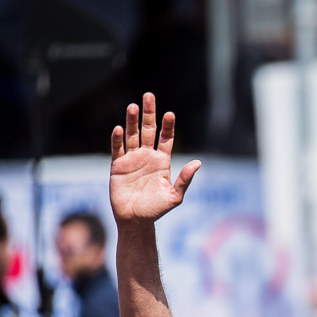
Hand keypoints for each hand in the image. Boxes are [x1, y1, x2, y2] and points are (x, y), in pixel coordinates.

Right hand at [110, 93, 200, 224]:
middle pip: (148, 131)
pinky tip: (119, 128)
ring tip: (133, 106)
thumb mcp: (175, 196)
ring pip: (132, 135)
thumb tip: (198, 163)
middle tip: (149, 96)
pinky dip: (118, 139)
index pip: (166, 139)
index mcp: (162, 162)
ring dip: (132, 121)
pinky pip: (118, 149)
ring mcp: (132, 160)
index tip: (170, 114)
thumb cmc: (156, 210)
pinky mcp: (118, 166)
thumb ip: (185, 179)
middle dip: (149, 114)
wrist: (135, 221)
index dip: (167, 126)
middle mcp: (147, 157)